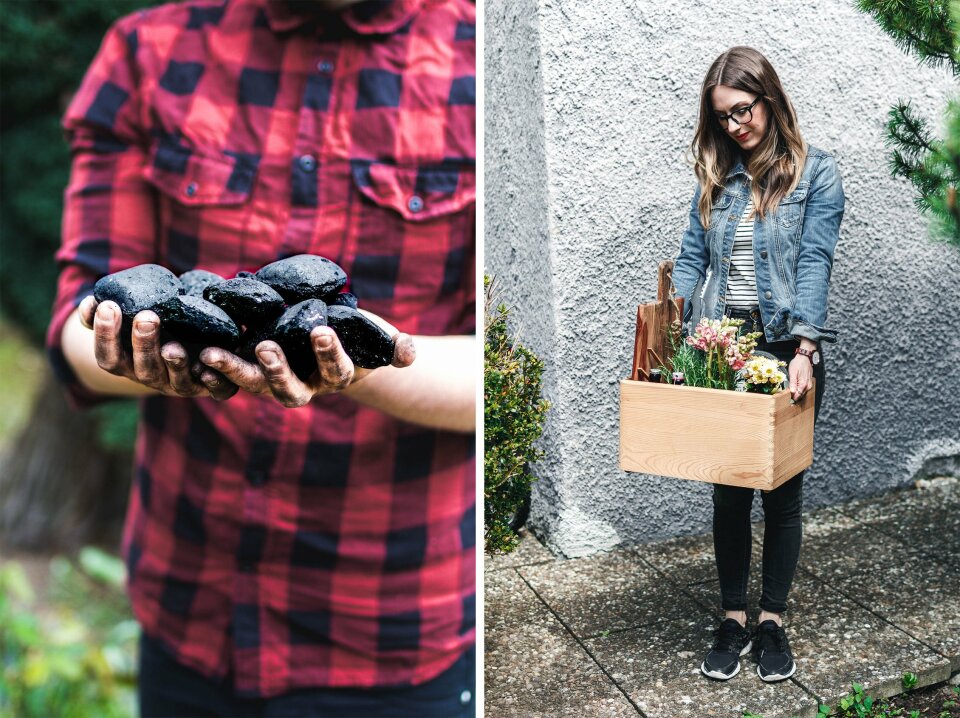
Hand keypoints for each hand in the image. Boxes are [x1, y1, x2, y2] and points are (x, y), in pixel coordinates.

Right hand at [78, 295, 238, 399]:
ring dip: (174, 363)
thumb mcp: (128, 322)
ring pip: (177, 382)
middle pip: (144, 369)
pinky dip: (214, 380)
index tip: (108, 306)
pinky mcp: (211, 386)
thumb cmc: (153, 331)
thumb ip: (104, 313)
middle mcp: (154, 378)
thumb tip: (90, 303)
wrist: (192, 348)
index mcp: (129, 365)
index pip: (109, 358)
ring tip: (173, 347)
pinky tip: (210, 365)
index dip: (105, 336)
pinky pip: (216, 390)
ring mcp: (182, 384)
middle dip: (144, 344)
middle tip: (147, 317)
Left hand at [197, 309, 415, 408]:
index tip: (323, 330)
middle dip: (276, 371)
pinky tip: (189, 348)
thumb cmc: (360, 336)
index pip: (336, 371)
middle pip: (288, 390)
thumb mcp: (378, 339)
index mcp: (335, 377)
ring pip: (252, 384)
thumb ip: (393, 347)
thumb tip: (409, 353)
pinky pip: (227, 371)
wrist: (334, 335)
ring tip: (211, 352)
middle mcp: (304, 385)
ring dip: (231, 370)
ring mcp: (274, 379)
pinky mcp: (250, 365)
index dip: (329, 354)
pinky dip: (209, 364)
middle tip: (265, 346)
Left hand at [788, 353, 813, 401]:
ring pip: (802, 392)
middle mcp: (808, 386)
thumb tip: (792, 392)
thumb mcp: (792, 373)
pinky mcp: (809, 382)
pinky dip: (799, 390)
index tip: (785, 400)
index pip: (797, 396)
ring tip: (789, 394)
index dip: (791, 398)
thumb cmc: (797, 364)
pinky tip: (794, 389)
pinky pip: (804, 389)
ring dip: (796, 394)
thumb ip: (793, 383)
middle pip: (800, 395)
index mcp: (803, 384)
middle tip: (785, 398)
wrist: (804, 357)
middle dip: (794, 397)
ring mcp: (809, 384)